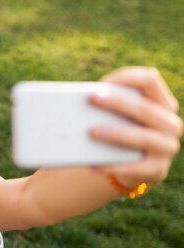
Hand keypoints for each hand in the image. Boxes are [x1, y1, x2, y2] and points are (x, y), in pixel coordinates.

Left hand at [91, 67, 181, 186]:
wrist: (127, 165)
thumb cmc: (118, 130)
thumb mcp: (118, 115)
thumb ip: (109, 105)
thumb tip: (78, 101)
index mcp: (162, 102)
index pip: (150, 80)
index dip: (127, 78)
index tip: (102, 82)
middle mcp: (170, 123)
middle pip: (145, 109)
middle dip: (117, 103)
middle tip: (91, 99)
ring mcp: (167, 147)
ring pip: (144, 137)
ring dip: (117, 133)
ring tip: (91, 132)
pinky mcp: (157, 169)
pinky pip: (136, 168)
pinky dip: (113, 166)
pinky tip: (93, 164)